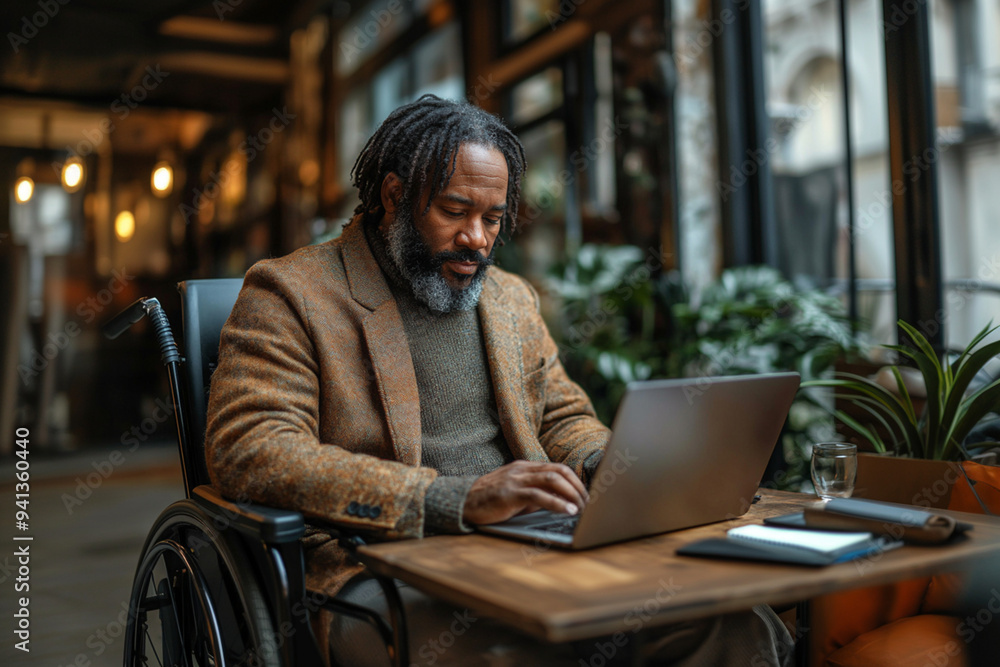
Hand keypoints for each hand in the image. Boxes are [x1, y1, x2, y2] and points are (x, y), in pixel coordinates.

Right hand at [462, 460, 589, 524]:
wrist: (462, 502)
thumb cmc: (490, 500)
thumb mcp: (516, 494)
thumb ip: (535, 495)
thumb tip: (559, 503)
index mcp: (525, 467)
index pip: (556, 468)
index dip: (574, 480)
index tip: (585, 494)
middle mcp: (522, 469)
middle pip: (558, 471)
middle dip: (577, 486)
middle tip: (588, 502)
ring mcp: (516, 479)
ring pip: (552, 479)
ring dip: (571, 494)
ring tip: (582, 507)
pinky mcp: (510, 493)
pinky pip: (538, 495)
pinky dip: (557, 503)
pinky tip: (567, 510)